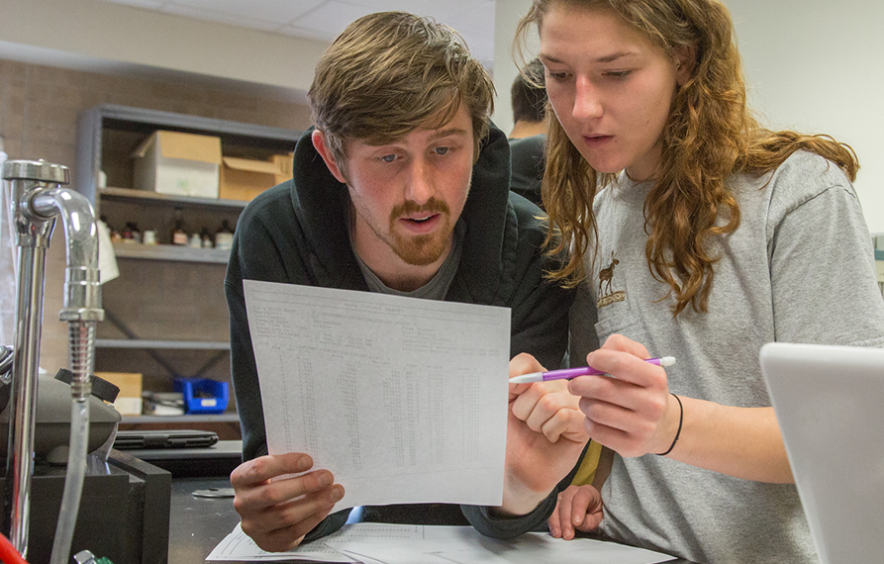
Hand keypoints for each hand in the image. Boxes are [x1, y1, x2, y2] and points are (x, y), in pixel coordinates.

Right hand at [230, 452, 343, 551]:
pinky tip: (327, 505)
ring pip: (285, 515)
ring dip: (314, 502)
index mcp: (241, 478)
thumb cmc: (271, 485)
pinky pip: (294, 530)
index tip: (309, 460)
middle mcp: (243, 503)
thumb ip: (286, 464)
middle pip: (272, 494)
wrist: (263, 517)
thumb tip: (318, 456)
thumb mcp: (271, 471)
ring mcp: (254, 525)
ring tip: (335, 491)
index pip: (259, 469)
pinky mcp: (268, 541)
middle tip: (327, 477)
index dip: (284, 464)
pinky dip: (314, 517)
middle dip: (304, 485)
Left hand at [501, 353, 588, 514]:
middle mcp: (559, 386)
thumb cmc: (510, 438)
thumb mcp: (501, 405)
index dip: (513, 381)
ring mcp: (574, 403)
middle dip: (523, 410)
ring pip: (549, 402)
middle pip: (537, 384)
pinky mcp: (583, 424)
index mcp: (537, 378)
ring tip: (538, 431)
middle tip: (526, 423)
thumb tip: (511, 374)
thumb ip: (504, 382)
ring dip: (536, 423)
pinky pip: (564, 416)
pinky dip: (550, 430)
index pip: (526, 362)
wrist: (516, 470)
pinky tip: (551, 438)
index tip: (509, 399)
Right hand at [548, 485, 602, 538]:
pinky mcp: (554, 503)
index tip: (577, 523)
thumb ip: (588, 522)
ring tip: (559, 534)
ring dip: (556, 521)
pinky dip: (551, 522)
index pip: (582, 497)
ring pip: (556, 505)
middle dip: (566, 520)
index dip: (578, 509)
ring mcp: (561, 496)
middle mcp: (573, 491)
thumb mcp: (596, 521)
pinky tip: (554, 531)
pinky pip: (550, 511)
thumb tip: (576, 524)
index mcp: (588, 491)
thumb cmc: (594, 516)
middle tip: (568, 535)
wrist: (590, 514)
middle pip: (566, 501)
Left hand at [568, 334, 677, 456]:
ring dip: (584, 402)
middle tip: (573, 383)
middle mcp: (653, 404)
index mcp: (656, 378)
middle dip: (580, 383)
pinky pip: (595, 431)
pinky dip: (588, 421)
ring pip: (596, 410)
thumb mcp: (641, 360)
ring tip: (587, 399)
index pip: (621, 363)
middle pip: (602, 389)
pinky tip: (595, 417)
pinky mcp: (631, 446)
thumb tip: (596, 356)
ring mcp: (643, 428)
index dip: (599, 358)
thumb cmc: (643, 386)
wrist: (662, 425)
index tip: (591, 359)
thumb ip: (620, 346)